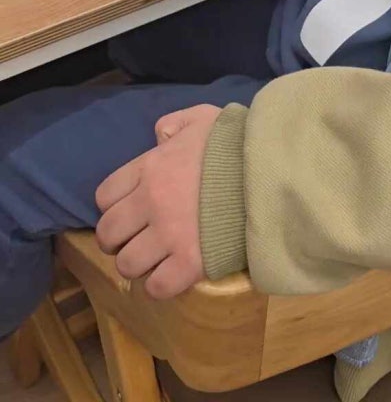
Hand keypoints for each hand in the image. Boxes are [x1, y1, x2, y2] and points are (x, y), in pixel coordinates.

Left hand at [95, 104, 221, 298]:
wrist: (269, 169)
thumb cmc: (237, 142)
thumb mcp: (202, 118)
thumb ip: (174, 124)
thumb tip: (159, 138)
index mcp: (150, 167)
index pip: (104, 196)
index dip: (115, 206)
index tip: (131, 210)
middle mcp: (151, 202)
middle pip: (108, 234)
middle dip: (118, 240)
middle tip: (137, 239)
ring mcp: (169, 235)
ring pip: (127, 264)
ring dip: (138, 264)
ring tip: (155, 259)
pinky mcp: (190, 263)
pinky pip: (156, 287)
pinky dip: (160, 285)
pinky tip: (172, 275)